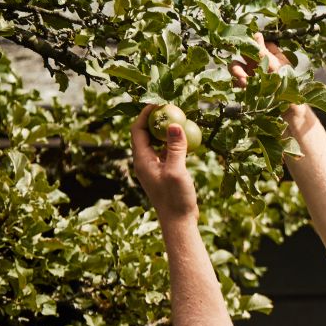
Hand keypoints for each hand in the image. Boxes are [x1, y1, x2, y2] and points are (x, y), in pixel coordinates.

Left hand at [131, 104, 197, 223]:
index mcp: (142, 160)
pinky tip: (187, 140)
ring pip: (157, 143)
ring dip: (166, 131)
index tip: (159, 103)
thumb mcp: (177, 171)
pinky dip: (174, 143)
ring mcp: (155, 167)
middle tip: (171, 108)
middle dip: (156, 120)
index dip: (146, 115)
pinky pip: (167, 152)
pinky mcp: (165, 172)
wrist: (178, 222)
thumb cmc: (175, 199)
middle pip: (146, 134)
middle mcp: (145, 162)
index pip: (138, 130)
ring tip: (180, 120)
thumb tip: (173, 124)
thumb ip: (175, 148)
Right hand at [229, 33, 311, 134]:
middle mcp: (263, 66)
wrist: (290, 118)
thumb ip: (263, 53)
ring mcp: (255, 78)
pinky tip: (244, 87)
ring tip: (242, 78)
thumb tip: (256, 33)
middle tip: (242, 59)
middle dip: (241, 57)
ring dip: (237, 70)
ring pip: (238, 68)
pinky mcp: (249, 91)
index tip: (246, 42)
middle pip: (245, 54)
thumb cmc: (289, 91)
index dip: (252, 43)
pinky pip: (237, 82)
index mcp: (274, 58)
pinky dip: (239, 83)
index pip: (259, 44)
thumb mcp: (277, 69)